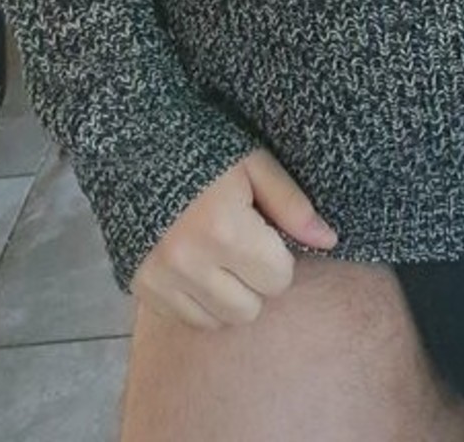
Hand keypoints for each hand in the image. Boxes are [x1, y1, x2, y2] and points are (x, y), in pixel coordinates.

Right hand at [131, 145, 337, 327]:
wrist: (134, 142)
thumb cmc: (204, 147)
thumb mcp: (253, 163)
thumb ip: (291, 205)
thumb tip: (329, 242)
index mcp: (225, 229)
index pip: (278, 279)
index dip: (278, 257)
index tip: (264, 233)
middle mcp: (191, 262)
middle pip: (250, 309)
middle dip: (254, 281)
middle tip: (242, 246)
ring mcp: (162, 278)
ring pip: (218, 322)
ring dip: (227, 296)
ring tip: (219, 257)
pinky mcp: (141, 287)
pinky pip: (186, 319)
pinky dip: (197, 300)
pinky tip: (194, 266)